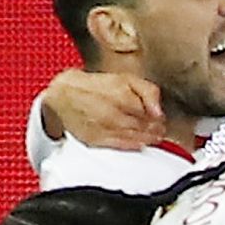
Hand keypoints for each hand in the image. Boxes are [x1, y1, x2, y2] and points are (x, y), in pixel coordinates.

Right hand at [44, 68, 164, 149]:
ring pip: (134, 138)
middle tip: (160, 130)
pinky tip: (139, 144)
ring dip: (146, 139)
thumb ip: (148, 91)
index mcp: (123, 97)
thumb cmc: (95, 86)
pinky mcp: (96, 139)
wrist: (63, 94)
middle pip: (144, 128)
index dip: (159, 119)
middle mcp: (114, 115)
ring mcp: (105, 129)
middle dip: (154, 130)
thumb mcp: (125, 78)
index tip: (161, 120)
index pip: (151, 115)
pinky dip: (132, 145)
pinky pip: (119, 145)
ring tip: (153, 137)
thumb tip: (160, 112)